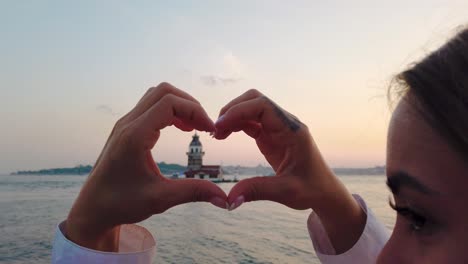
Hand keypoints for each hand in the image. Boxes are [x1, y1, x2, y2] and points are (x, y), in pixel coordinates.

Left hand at [66, 83, 226, 250]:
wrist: (92, 209)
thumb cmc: (121, 204)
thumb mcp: (160, 199)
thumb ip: (194, 192)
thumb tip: (224, 198)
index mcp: (135, 136)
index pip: (169, 103)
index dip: (195, 111)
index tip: (210, 131)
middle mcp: (128, 124)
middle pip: (164, 92)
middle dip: (190, 104)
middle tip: (204, 127)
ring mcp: (125, 124)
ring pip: (156, 96)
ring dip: (179, 105)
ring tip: (193, 127)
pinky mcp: (125, 128)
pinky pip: (150, 106)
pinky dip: (169, 111)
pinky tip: (179, 129)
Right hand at [215, 89, 332, 209]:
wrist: (323, 191)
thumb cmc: (311, 189)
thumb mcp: (285, 192)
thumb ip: (257, 191)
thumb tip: (229, 199)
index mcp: (292, 130)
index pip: (263, 106)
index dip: (239, 111)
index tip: (220, 126)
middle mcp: (285, 123)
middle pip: (254, 100)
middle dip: (232, 109)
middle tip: (215, 130)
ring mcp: (277, 128)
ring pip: (250, 108)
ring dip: (232, 116)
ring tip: (217, 135)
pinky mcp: (271, 135)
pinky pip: (250, 121)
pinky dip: (235, 125)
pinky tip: (224, 136)